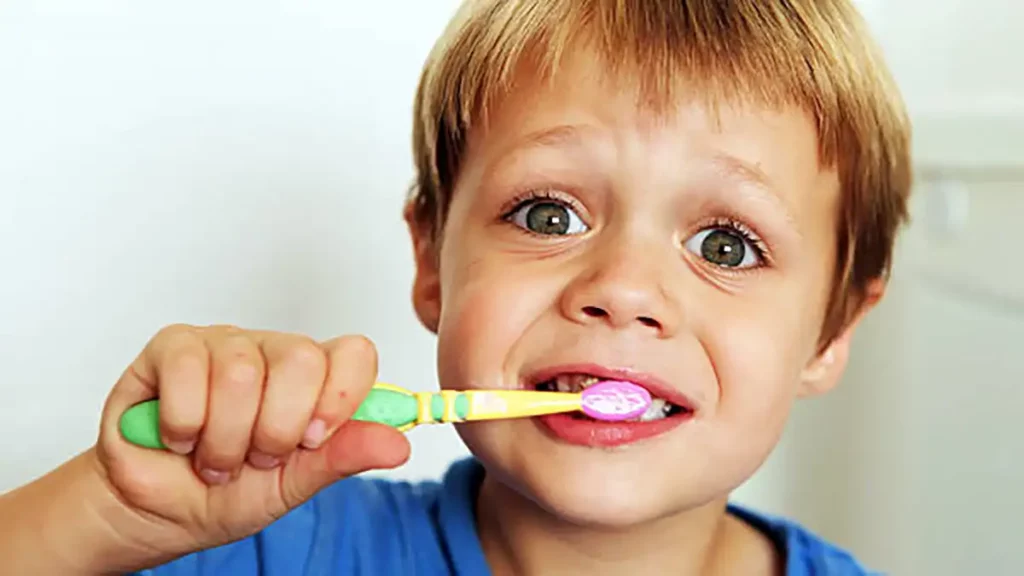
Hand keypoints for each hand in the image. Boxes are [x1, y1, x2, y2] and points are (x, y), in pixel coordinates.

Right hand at [92, 325, 410, 564]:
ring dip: (223, 439)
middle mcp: (273, 353)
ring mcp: (224, 344)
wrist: (152, 512)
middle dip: (275, 430)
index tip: (311, 440)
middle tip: (255, 458)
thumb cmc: (222, 494)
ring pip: (242, 375)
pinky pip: (189, 371)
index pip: (354, 354)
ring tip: (213, 458)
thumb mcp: (291, 487)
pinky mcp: (173, 347)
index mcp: (313, 382)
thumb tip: (399, 443)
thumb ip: (342, 457)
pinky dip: (183, 423)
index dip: (339, 398)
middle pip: (302, 359)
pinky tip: (178, 437)